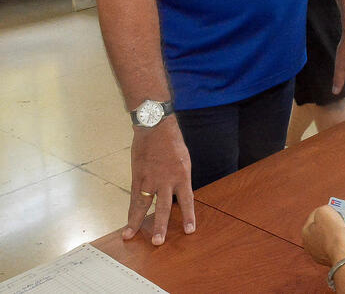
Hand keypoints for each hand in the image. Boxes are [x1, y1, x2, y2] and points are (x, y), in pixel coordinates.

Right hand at [124, 117, 194, 245]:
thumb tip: (176, 195)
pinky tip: (128, 222)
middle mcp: (166, 180)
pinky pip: (133, 197)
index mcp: (182, 175)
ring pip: (143, 205)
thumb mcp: (183, 161)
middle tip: (158, 242)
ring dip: (137, 222)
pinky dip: (130, 211)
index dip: (188, 216)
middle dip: (161, 226)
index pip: (187, 200)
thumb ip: (179, 179)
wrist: (155, 127)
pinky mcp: (137, 177)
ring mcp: (149, 179)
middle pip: (163, 207)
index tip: (189, 231)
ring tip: (131, 236)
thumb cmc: (172, 143)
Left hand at [303, 205, 344, 266]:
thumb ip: (322, 209)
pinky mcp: (329, 261)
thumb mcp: (325, 210)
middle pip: (320, 228)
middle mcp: (309, 245)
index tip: (335, 211)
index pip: (314, 216)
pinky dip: (339, 244)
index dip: (326, 211)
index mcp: (305, 232)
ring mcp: (319, 255)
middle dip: (330, 223)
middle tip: (340, 219)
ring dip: (335, 234)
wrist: (344, 253)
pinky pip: (334, 248)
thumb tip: (325, 214)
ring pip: (328, 239)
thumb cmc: (334, 232)